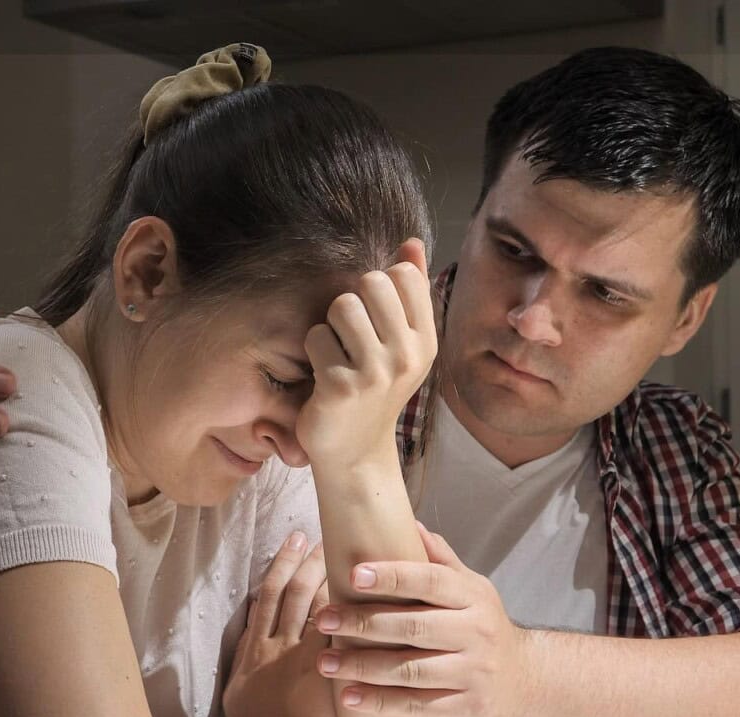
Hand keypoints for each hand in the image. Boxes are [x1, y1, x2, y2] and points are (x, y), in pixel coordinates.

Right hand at [223, 533, 338, 716]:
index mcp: (250, 654)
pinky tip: (361, 587)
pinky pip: (335, 627)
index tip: (292, 546)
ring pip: (310, 603)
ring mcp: (298, 656)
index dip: (278, 569)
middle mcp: (271, 647)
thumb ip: (247, 669)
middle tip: (318, 536)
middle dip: (302, 561)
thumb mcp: (238, 698)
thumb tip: (252, 648)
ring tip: (341, 550)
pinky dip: (346, 604)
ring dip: (325, 574)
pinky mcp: (323, 668)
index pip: (264, 600)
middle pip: (286, 592)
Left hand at [295, 238, 436, 468]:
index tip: (376, 319)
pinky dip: (314, 353)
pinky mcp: (342, 386)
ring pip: (342, 306)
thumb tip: (412, 242)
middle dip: (352, 302)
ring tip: (339, 356)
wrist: (355, 452)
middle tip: (351, 338)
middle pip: (371, 282)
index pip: (404, 274)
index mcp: (425, 340)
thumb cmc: (375, 389)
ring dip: (330, 328)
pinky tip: (324, 377)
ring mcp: (376, 372)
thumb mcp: (402, 343)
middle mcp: (408, 354)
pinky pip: (316, 337)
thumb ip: (409, 291)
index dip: (380, 286)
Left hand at [314, 522, 529, 716]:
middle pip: (413, 626)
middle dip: (363, 623)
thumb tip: (408, 522)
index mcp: (473, 597)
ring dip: (362, 666)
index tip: (352, 575)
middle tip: (324, 618)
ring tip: (325, 662)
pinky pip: (416, 706)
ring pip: (410, 670)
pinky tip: (349, 696)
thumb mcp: (473, 590)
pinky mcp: (467, 708)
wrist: (529, 682)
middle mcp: (475, 633)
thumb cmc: (485, 628)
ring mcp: (473, 673)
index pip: (430, 581)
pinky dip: (380, 702)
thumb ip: (440, 561)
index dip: (392, 577)